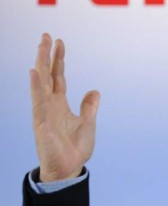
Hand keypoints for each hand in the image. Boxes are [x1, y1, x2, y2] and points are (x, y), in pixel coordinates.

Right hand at [30, 33, 99, 181]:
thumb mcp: (87, 123)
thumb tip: (94, 91)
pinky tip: (35, 71)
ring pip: (41, 82)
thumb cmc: (74, 149)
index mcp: (59, 104)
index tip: (60, 42)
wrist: (69, 169)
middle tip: (47, 35)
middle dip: (47, 55)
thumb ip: (89, 107)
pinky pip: (38, 100)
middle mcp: (49, 104)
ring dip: (41, 63)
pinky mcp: (42, 122)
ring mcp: (44, 112)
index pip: (58, 77)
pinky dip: (37, 86)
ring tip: (42, 46)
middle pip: (47, 74)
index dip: (59, 60)